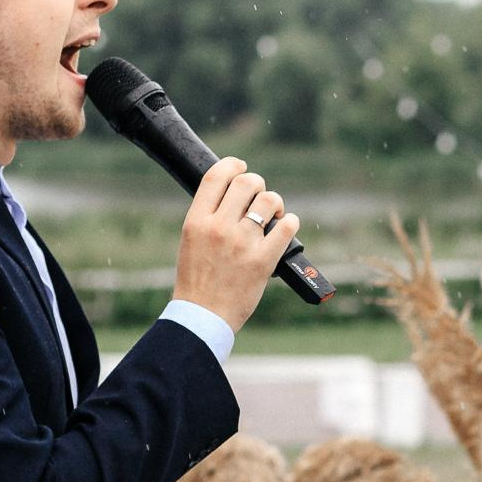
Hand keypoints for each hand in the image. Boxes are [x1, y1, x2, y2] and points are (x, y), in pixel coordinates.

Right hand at [171, 157, 299, 332]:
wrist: (202, 316)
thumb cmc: (197, 281)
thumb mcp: (191, 242)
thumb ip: (209, 218)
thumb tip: (233, 196)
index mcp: (196, 221)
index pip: (216, 176)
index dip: (232, 165)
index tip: (241, 167)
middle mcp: (219, 227)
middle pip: (246, 183)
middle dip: (257, 184)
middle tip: (259, 197)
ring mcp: (242, 243)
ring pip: (269, 201)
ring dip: (275, 203)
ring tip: (274, 214)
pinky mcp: (263, 260)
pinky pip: (286, 227)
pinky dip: (290, 222)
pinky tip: (287, 226)